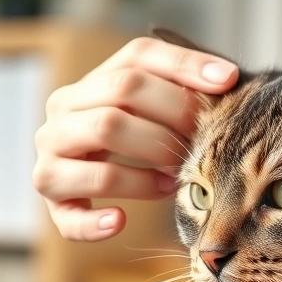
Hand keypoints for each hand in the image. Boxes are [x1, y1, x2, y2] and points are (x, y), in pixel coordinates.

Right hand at [33, 36, 238, 240]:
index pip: (138, 57)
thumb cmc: (136, 136)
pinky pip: (69, 216)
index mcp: (91, 81)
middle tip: (201, 146)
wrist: (82, 176)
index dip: (186, 67)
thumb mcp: (155, 105)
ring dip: (144, 176)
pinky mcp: (53, 198)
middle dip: (171, 123)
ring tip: (173, 183)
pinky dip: (96, 223)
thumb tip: (228, 78)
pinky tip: (121, 221)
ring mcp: (51, 153)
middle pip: (119, 101)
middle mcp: (63, 110)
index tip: (229, 82)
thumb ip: (187, 88)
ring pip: (98, 156)